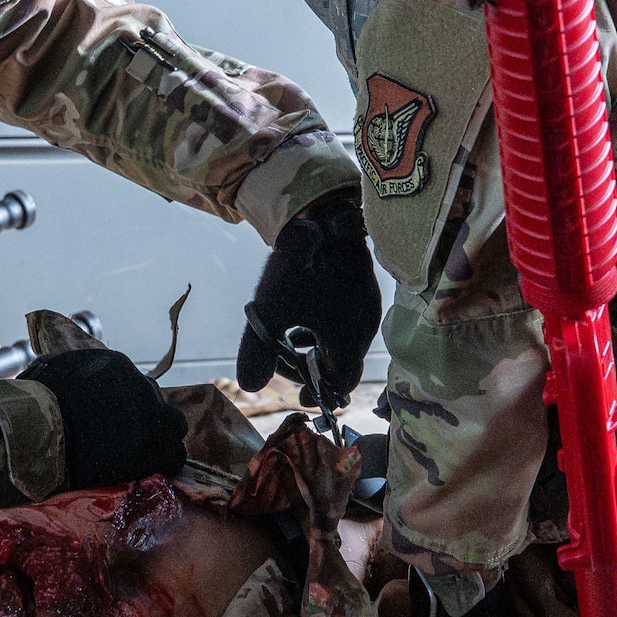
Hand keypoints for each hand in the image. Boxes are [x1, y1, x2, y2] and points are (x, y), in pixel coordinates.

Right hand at [18, 348, 187, 488]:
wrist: (40, 432)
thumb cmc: (36, 402)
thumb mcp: (52, 369)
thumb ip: (70, 371)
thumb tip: (63, 375)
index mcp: (118, 365)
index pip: (134, 383)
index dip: (125, 404)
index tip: (112, 420)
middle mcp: (141, 386)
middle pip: (155, 402)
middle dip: (146, 418)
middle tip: (126, 437)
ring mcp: (151, 416)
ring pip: (173, 426)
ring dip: (161, 438)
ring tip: (141, 454)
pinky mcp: (153, 448)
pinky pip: (173, 455)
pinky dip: (163, 461)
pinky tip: (148, 469)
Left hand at [237, 192, 380, 398]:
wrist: (320, 218)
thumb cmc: (295, 268)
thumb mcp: (268, 310)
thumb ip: (258, 350)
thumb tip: (249, 386)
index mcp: (346, 341)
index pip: (339, 384)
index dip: (319, 393)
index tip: (300, 398)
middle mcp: (364, 329)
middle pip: (343, 366)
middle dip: (316, 371)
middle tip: (291, 370)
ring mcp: (368, 309)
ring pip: (346, 344)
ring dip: (320, 350)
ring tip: (292, 341)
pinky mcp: (365, 292)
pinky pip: (350, 324)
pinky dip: (327, 331)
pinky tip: (303, 320)